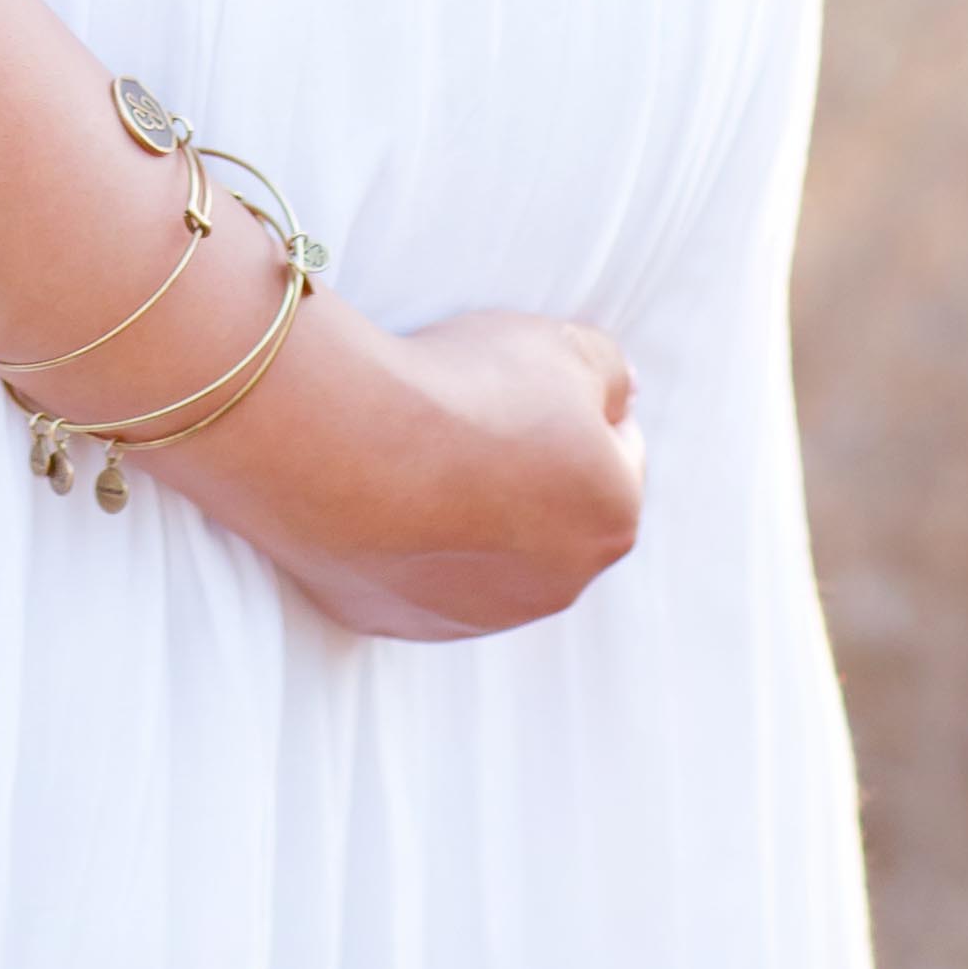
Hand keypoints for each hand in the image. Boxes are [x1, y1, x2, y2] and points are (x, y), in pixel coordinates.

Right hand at [153, 297, 645, 643]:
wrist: (346, 445)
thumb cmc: (462, 390)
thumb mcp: (561, 345)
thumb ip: (610, 371)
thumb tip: (621, 391)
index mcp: (611, 515)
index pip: (619, 449)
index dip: (578, 404)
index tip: (528, 380)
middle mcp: (559, 583)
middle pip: (555, 510)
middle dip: (527, 467)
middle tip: (473, 413)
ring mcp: (480, 615)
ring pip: (488, 553)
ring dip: (470, 511)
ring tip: (419, 452)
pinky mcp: (407, 623)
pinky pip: (418, 574)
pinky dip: (408, 540)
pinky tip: (380, 490)